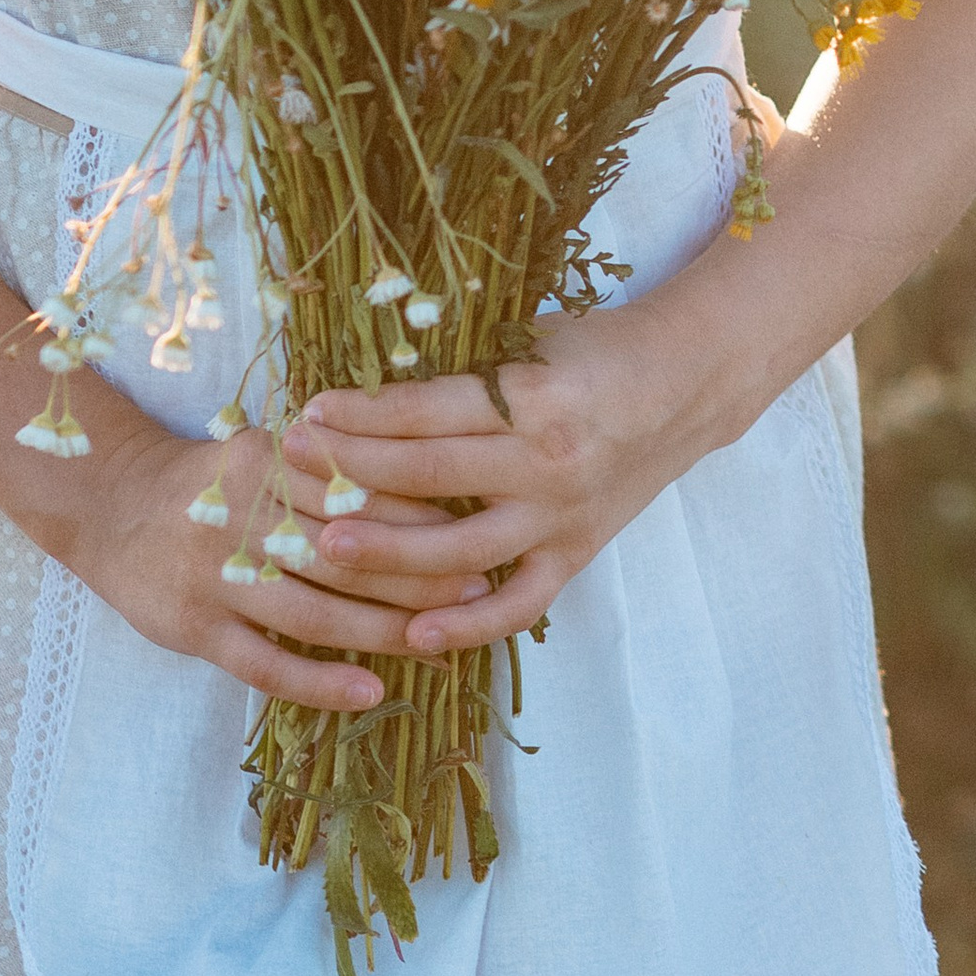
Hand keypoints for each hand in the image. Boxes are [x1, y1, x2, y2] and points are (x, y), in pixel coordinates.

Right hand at [63, 414, 493, 711]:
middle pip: (344, 553)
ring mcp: (213, 577)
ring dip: (380, 630)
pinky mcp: (194, 629)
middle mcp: (240, 516)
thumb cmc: (210, 484)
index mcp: (266, 463)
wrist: (109, 506)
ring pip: (311, 612)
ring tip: (438, 644)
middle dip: (416, 575)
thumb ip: (326, 471)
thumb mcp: (263, 457)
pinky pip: (265, 664)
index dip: (419, 515)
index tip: (475, 531)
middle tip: (477, 591)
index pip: (356, 491)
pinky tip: (368, 692)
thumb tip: (427, 490)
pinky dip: (318, 682)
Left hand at [282, 305, 707, 656]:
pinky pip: (518, 603)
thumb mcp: (525, 343)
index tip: (308, 413)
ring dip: (389, 552)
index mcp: (529, 398)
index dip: (360, 415)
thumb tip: (366, 389)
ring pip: (461, 550)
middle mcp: (545, 463)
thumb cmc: (592, 350)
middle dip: (353, 473)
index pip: (423, 412)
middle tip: (291, 468)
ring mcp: (562, 517)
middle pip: (428, 477)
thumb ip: (459, 372)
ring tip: (326, 549)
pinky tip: (413, 633)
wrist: (684, 385)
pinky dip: (467, 623)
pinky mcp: (577, 554)